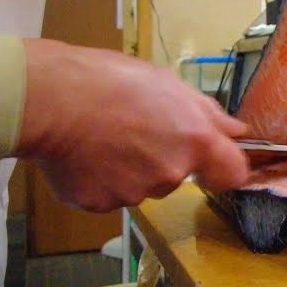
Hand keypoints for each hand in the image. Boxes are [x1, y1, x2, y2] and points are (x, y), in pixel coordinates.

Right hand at [16, 39, 250, 212]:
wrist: (51, 99)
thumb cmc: (108, 81)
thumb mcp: (167, 82)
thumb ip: (207, 112)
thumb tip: (236, 130)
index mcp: (195, 140)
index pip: (232, 174)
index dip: (223, 167)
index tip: (211, 161)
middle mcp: (170, 173)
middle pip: (178, 176)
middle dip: (163, 158)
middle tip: (133, 129)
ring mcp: (134, 193)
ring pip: (141, 186)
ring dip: (129, 169)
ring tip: (103, 137)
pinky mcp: (100, 204)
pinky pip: (108, 195)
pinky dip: (99, 179)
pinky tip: (86, 153)